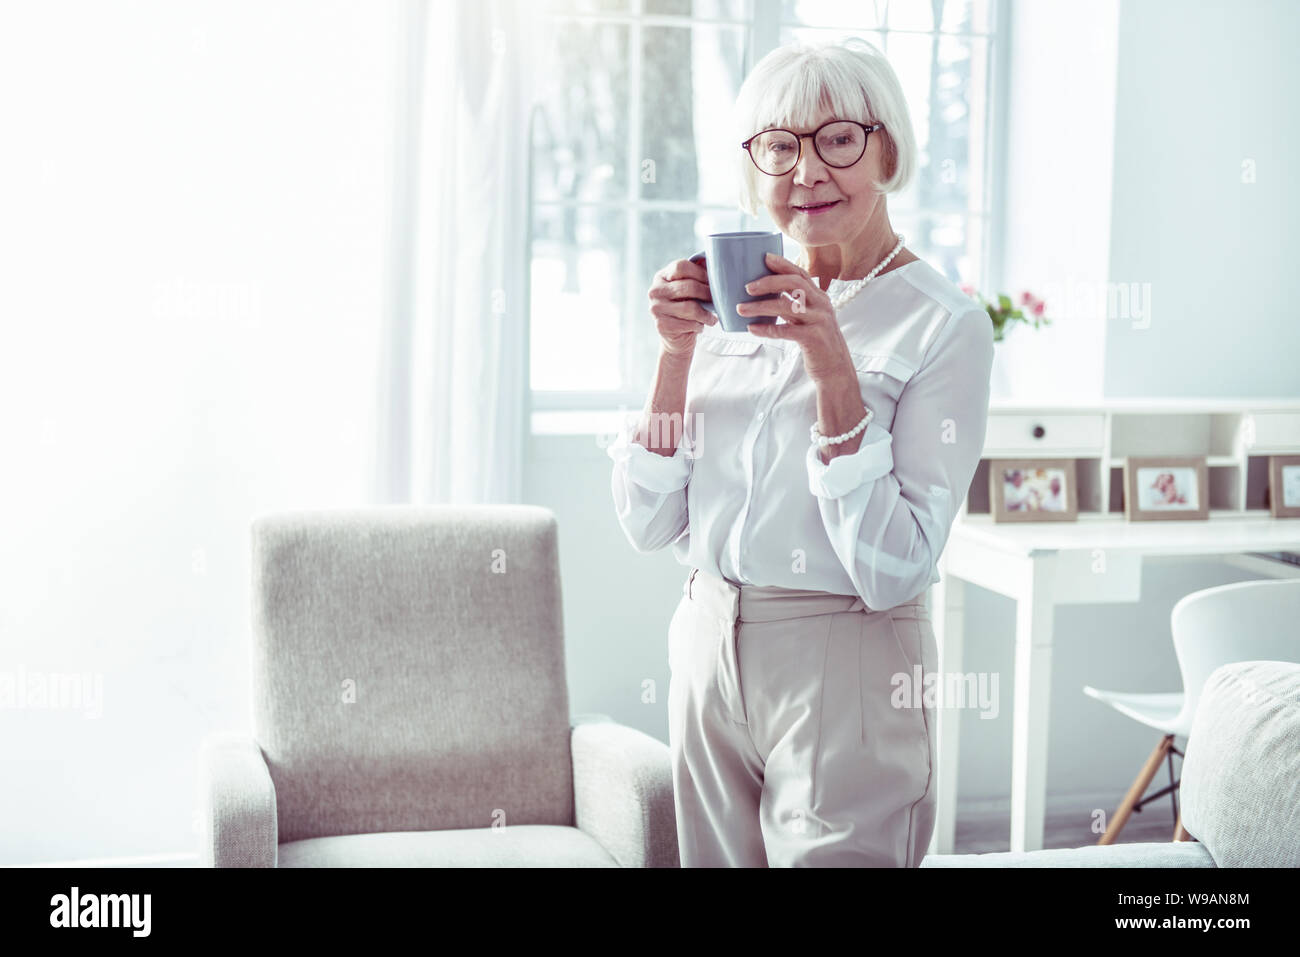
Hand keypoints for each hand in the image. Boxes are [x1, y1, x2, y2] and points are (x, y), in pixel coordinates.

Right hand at [648, 257, 716, 357]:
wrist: (675, 337)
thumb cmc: (686, 308)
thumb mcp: (690, 289)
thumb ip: (697, 274)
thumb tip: (713, 259)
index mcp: (661, 276)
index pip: (681, 267)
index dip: (701, 273)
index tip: (713, 281)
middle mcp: (655, 291)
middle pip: (688, 286)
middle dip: (707, 293)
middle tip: (718, 300)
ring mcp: (656, 308)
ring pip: (689, 307)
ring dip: (706, 314)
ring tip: (712, 317)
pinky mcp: (661, 325)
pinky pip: (687, 323)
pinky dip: (699, 325)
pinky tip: (701, 326)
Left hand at [735, 252, 854, 382]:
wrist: (835, 368)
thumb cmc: (816, 342)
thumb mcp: (807, 319)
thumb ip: (792, 306)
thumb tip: (765, 296)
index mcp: (819, 297)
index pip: (801, 274)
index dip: (783, 264)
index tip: (764, 257)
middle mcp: (821, 305)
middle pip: (795, 284)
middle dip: (769, 282)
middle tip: (747, 287)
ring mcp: (819, 320)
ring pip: (787, 307)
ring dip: (761, 307)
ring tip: (741, 309)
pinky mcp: (814, 338)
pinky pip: (786, 330)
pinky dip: (767, 329)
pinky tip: (752, 328)